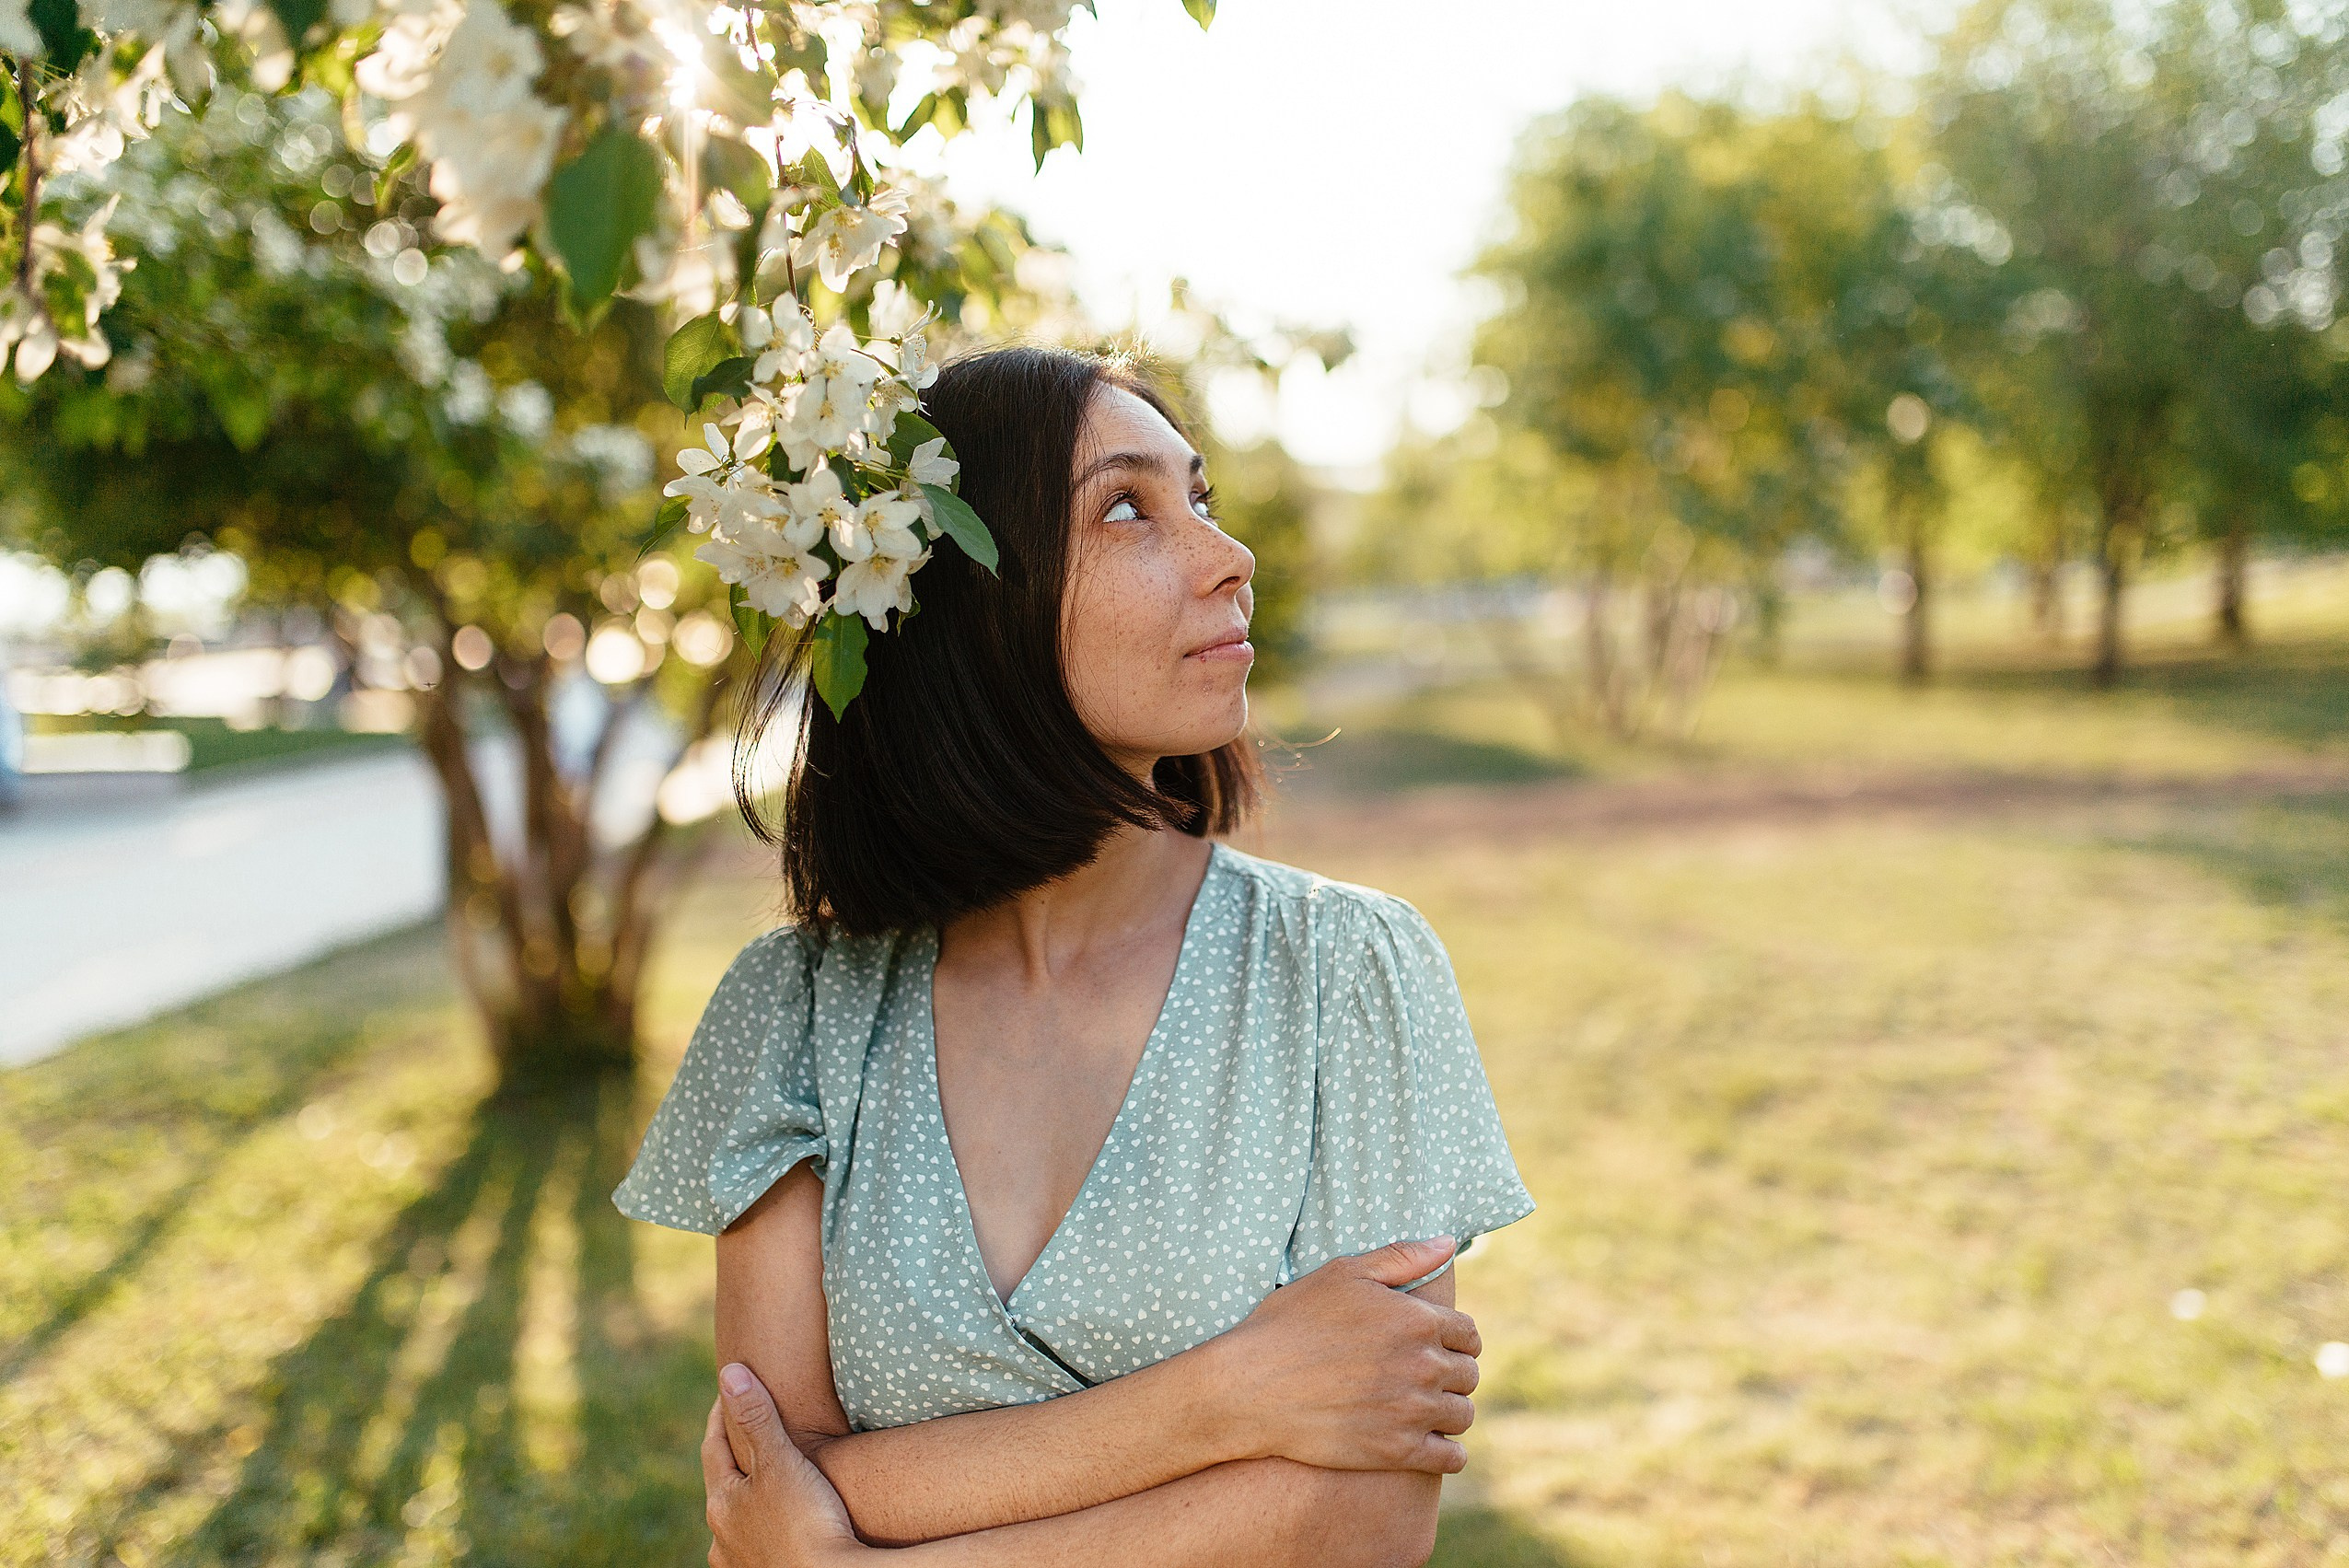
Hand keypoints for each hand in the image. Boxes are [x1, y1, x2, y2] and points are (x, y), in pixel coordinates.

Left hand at [704, 1361, 869, 1567]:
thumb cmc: (806, 1522)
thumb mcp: (780, 1462)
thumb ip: (756, 1418)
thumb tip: (729, 1372)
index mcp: (721, 1502)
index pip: (714, 1446)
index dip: (723, 1414)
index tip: (733, 1389)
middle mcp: (722, 1536)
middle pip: (723, 1483)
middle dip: (735, 1455)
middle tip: (750, 1428)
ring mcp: (740, 1561)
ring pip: (738, 1517)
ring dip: (748, 1494)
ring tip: (766, 1478)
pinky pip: (756, 1542)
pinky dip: (762, 1524)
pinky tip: (776, 1524)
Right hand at [1212, 1236, 1482, 1473]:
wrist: (1252, 1386)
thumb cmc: (1292, 1323)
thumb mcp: (1343, 1274)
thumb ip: (1402, 1257)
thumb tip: (1449, 1243)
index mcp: (1416, 1321)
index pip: (1469, 1334)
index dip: (1456, 1339)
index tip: (1439, 1346)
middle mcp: (1422, 1366)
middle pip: (1468, 1375)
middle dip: (1453, 1373)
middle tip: (1427, 1376)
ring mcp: (1412, 1411)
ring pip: (1461, 1415)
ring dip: (1449, 1410)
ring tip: (1426, 1408)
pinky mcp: (1397, 1451)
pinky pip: (1451, 1458)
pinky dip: (1448, 1452)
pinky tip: (1430, 1443)